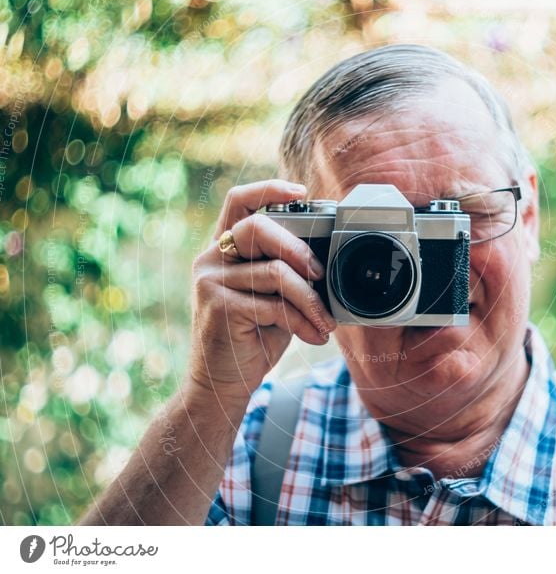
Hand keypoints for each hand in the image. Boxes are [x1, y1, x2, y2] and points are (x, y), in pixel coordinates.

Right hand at [187, 179, 336, 403]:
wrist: (222, 385)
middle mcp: (211, 259)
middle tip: (321, 275)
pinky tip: (314, 336)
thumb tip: (327, 261)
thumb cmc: (252, 338)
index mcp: (223, 250)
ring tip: (325, 322)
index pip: (239, 201)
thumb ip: (286, 273)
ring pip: (274, 271)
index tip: (302, 192)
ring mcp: (210, 281)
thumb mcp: (272, 298)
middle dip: (299, 248)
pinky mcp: (217, 306)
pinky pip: (273, 303)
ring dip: (310, 299)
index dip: (269, 188)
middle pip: (257, 227)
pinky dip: (303, 320)